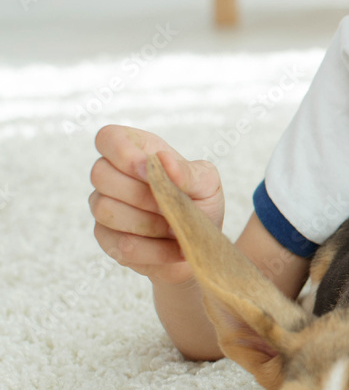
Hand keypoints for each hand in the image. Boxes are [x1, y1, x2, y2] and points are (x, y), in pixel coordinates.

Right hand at [89, 125, 224, 285]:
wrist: (200, 243)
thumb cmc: (201, 203)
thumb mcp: (207, 183)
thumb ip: (188, 171)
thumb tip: (163, 159)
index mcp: (138, 151)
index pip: (108, 138)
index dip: (123, 154)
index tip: (148, 168)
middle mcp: (112, 175)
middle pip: (101, 175)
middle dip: (143, 194)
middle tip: (173, 204)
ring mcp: (103, 207)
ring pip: (107, 210)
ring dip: (151, 224)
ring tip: (176, 226)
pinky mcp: (106, 239)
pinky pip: (120, 244)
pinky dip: (154, 250)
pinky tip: (173, 248)